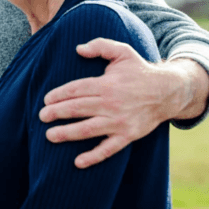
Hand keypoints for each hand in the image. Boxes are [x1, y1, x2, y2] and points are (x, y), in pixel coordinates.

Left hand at [39, 38, 191, 168]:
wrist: (167, 92)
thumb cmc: (139, 70)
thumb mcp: (122, 51)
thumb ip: (100, 46)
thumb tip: (78, 48)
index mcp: (106, 84)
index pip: (76, 89)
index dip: (59, 95)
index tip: (46, 100)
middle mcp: (111, 104)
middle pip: (77, 109)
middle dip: (56, 113)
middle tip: (41, 116)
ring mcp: (119, 122)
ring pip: (87, 130)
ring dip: (66, 134)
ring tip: (49, 136)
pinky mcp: (127, 136)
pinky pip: (108, 149)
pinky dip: (93, 157)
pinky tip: (78, 162)